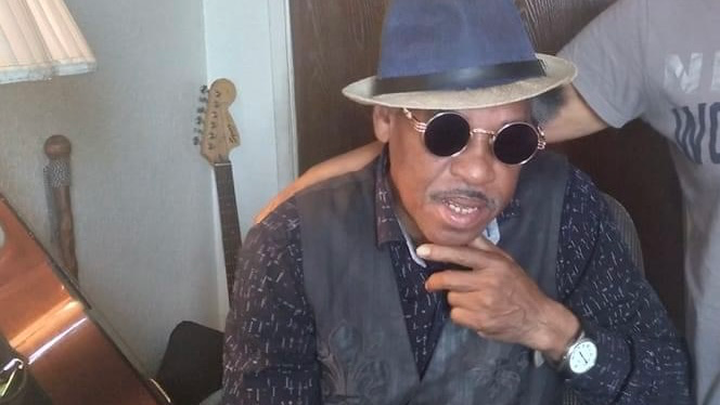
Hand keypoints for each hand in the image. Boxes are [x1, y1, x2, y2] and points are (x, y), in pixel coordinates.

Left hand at [421, 236, 578, 360]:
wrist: (538, 319)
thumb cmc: (519, 287)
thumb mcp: (506, 262)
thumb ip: (483, 247)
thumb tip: (462, 230)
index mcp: (494, 264)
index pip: (461, 254)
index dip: (439, 251)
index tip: (422, 250)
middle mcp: (489, 282)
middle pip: (448, 279)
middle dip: (436, 281)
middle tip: (432, 283)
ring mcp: (485, 303)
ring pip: (451, 298)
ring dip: (456, 299)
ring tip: (472, 300)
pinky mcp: (481, 321)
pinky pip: (456, 315)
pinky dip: (461, 315)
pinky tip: (475, 313)